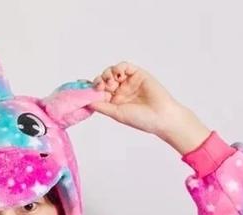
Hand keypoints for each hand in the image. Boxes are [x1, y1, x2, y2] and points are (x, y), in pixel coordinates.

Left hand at [88, 63, 209, 151]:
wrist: (160, 116)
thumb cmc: (141, 119)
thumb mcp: (117, 114)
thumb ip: (102, 107)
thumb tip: (86, 102)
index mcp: (114, 102)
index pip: (99, 92)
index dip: (91, 89)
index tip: (82, 87)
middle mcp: (120, 91)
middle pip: (103, 80)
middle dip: (99, 81)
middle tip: (101, 86)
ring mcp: (128, 82)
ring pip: (112, 72)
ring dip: (107, 74)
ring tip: (110, 82)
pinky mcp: (137, 74)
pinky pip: (124, 66)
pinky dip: (118, 68)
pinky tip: (118, 75)